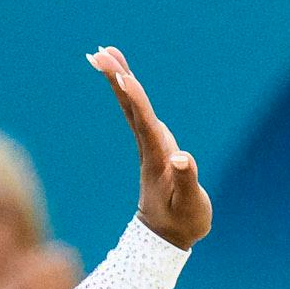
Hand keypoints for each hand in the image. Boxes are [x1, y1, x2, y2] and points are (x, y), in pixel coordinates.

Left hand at [91, 48, 210, 247]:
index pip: (144, 122)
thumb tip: (183, 159)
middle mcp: (149, 146)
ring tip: (103, 53)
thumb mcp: (190, 205)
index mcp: (157, 157)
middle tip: (99, 52)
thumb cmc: (183, 222)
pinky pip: (138, 112)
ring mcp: (150, 145)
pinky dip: (129, 92)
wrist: (166, 237)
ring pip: (131, 106)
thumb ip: (188, 182)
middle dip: (116, 78)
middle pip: (130, 106)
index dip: (134, 98)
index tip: (120, 75)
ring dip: (118, 78)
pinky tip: (123, 78)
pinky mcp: (154, 145)